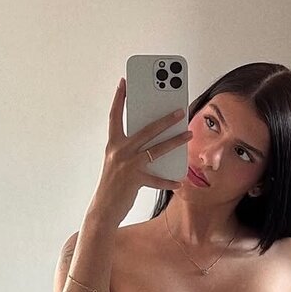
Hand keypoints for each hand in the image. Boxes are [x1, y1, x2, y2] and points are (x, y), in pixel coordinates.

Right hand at [90, 78, 192, 225]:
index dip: (119, 99)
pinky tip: (180, 181)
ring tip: (188, 134)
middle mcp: (119, 151)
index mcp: (113, 144)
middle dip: (164, 118)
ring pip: (156, 149)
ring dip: (174, 141)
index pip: (115, 116)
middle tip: (179, 110)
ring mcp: (127, 165)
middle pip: (145, 130)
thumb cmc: (112, 184)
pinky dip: (168, 181)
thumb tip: (153, 139)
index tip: (124, 82)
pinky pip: (156, 179)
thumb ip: (131, 149)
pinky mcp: (134, 180)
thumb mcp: (117, 162)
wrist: (102, 209)